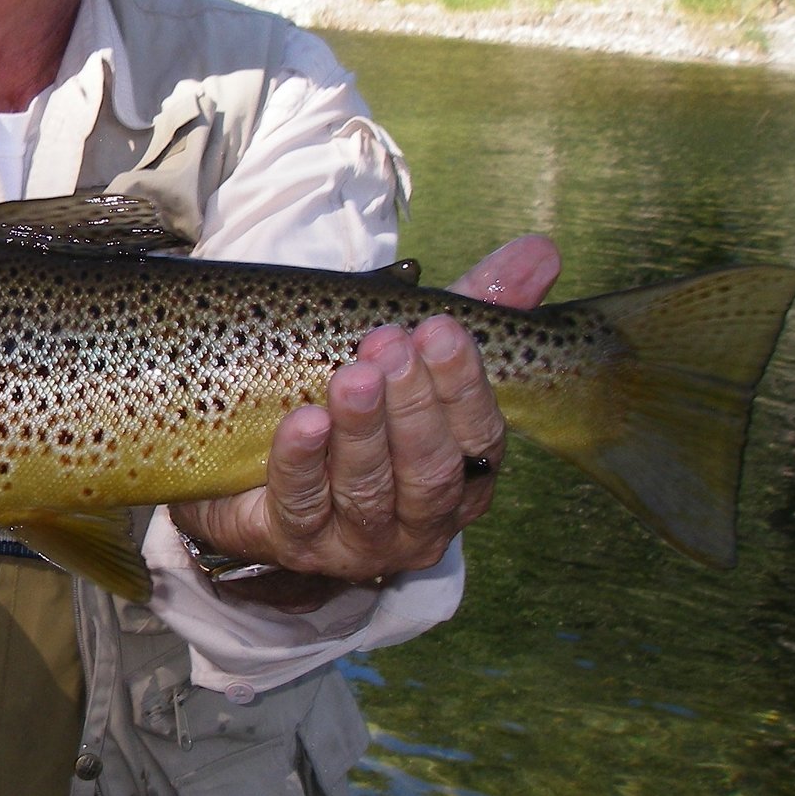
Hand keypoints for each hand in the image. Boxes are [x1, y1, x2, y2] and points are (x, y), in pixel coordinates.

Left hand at [170, 235, 561, 597]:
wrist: (253, 468)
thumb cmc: (353, 409)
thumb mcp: (412, 358)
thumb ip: (472, 308)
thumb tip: (541, 250)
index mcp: (462, 475)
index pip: (480, 438)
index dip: (462, 386)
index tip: (439, 328)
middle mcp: (421, 520)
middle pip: (429, 471)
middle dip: (412, 407)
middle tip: (388, 347)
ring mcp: (359, 541)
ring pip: (368, 490)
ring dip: (362, 432)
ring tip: (349, 378)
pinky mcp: (296, 545)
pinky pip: (301, 505)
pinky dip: (302, 462)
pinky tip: (303, 422)